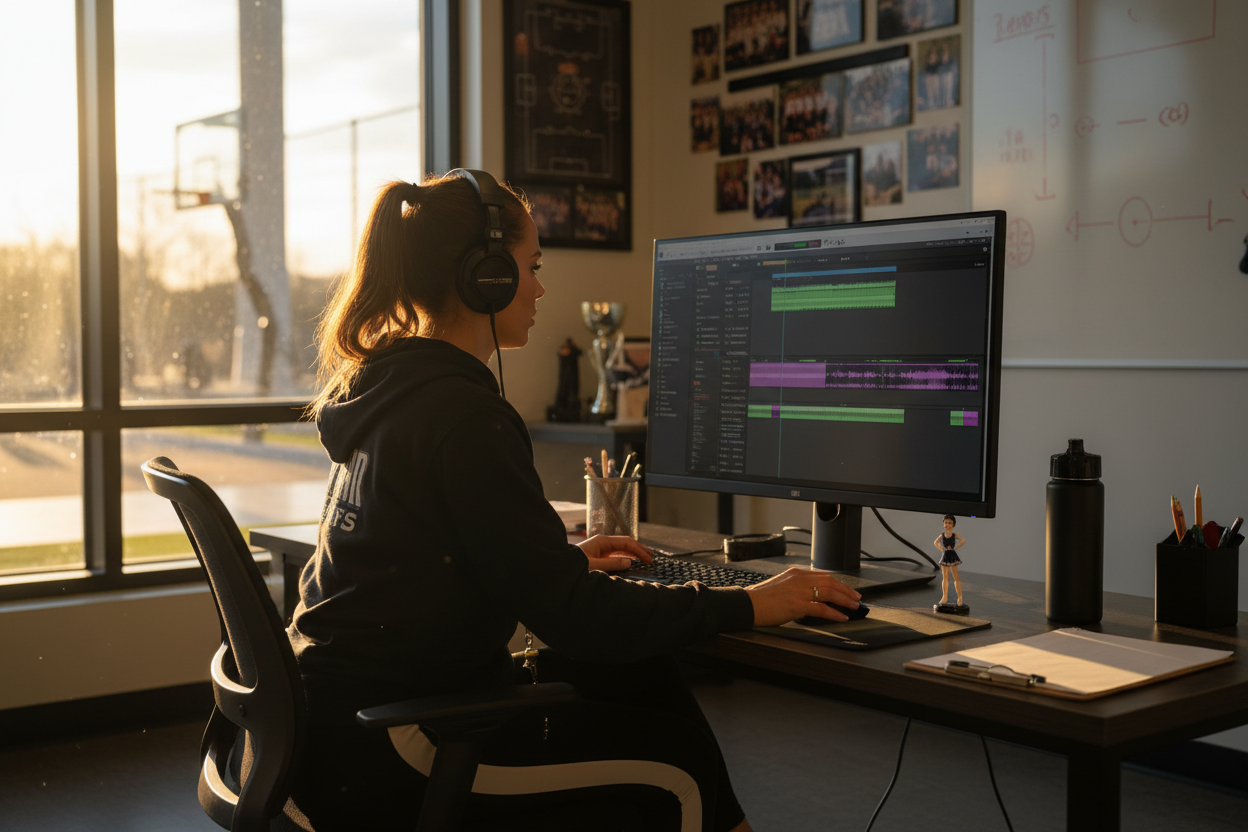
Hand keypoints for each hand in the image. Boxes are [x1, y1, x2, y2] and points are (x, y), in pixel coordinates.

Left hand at [578, 534, 653, 571]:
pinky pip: (615, 555)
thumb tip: (629, 562)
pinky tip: (631, 562)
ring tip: (645, 559)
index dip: (639, 550)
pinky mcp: (598, 555)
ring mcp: (600, 549)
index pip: (626, 542)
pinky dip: (625, 558)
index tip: (648, 558)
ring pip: (621, 549)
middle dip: (639, 550)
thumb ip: (612, 564)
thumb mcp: (593, 566)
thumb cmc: (573, 566)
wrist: (559, 568)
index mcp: (602, 541)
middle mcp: (602, 543)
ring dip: (633, 554)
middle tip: (651, 558)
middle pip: (625, 544)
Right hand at [744, 567, 861, 625]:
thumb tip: (808, 597)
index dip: (837, 582)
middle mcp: (799, 579)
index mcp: (795, 573)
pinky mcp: (798, 605)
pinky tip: (842, 617)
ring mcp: (799, 591)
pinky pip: (822, 608)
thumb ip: (794, 588)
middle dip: (846, 590)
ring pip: (829, 592)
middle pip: (830, 581)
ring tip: (853, 606)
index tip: (845, 588)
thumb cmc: (760, 599)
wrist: (747, 604)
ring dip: (844, 600)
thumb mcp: (779, 586)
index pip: (822, 575)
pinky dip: (835, 613)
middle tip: (856, 597)